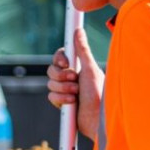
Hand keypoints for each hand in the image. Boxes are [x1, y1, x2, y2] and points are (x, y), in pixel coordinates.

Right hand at [46, 26, 102, 140]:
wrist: (98, 119)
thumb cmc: (99, 93)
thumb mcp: (90, 69)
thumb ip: (82, 50)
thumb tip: (78, 30)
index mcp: (79, 66)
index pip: (61, 56)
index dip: (60, 58)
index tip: (66, 62)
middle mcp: (72, 77)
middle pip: (52, 69)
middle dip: (61, 75)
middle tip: (74, 79)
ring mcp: (66, 90)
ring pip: (50, 83)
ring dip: (63, 88)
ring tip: (76, 94)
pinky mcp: (62, 103)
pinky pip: (51, 96)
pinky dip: (60, 99)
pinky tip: (72, 103)